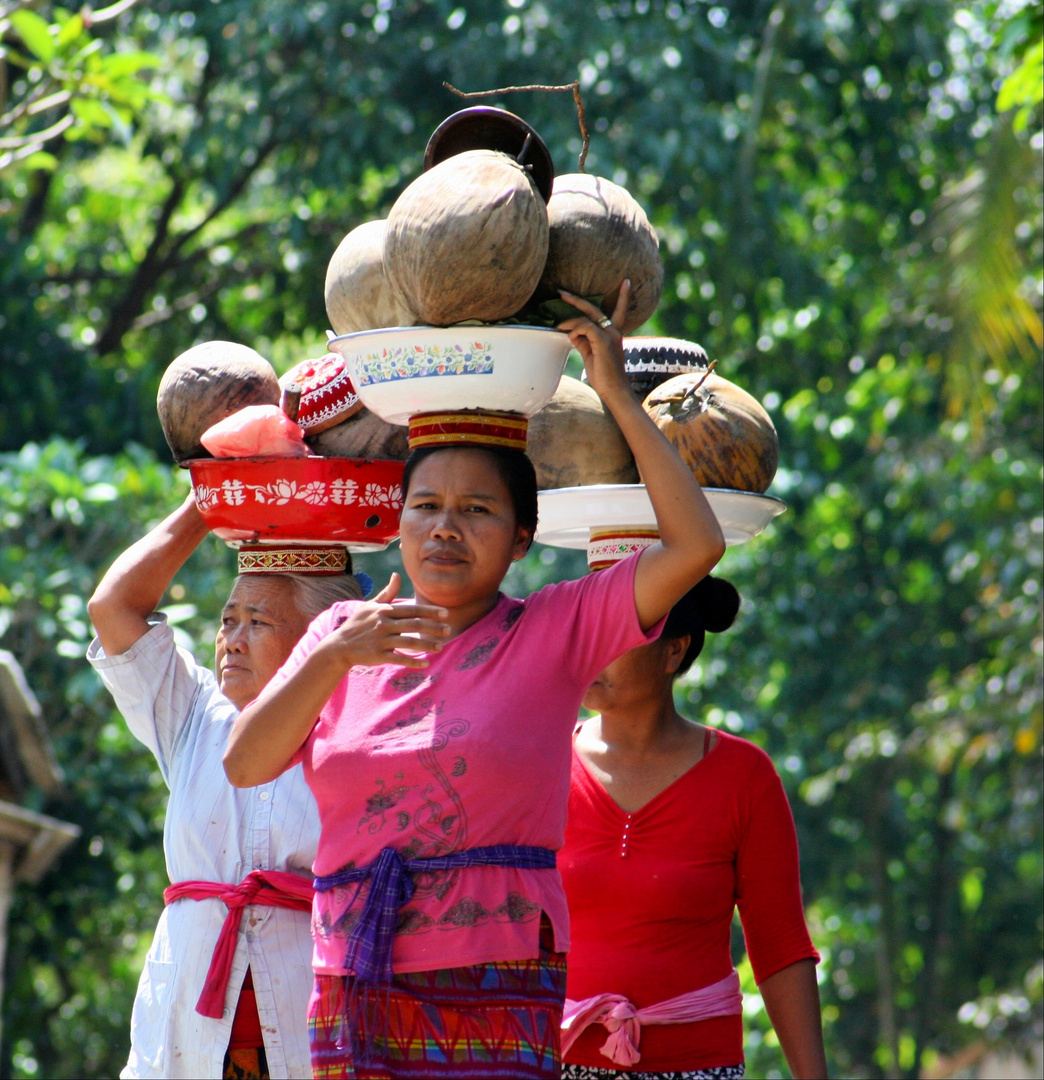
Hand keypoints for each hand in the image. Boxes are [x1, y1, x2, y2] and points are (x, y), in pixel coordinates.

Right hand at [321, 572, 450, 669]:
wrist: (340, 645)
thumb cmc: (358, 623)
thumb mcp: (371, 605)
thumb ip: (387, 593)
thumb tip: (397, 575)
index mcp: (384, 610)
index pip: (411, 610)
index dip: (430, 611)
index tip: (446, 614)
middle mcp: (383, 624)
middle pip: (414, 625)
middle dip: (433, 628)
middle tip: (449, 630)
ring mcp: (381, 640)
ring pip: (408, 643)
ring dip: (426, 645)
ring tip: (441, 647)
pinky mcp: (378, 655)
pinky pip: (399, 659)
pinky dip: (413, 662)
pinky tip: (426, 663)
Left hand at [556, 280, 630, 401]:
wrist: (614, 390)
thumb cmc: (604, 376)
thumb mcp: (591, 355)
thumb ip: (583, 341)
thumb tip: (571, 332)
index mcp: (613, 334)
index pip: (620, 310)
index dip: (623, 297)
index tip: (626, 281)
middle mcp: (614, 331)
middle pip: (594, 308)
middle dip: (576, 299)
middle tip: (560, 292)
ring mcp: (609, 335)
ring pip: (586, 318)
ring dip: (569, 321)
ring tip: (559, 326)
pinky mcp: (603, 341)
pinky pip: (585, 327)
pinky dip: (574, 329)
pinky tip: (569, 336)